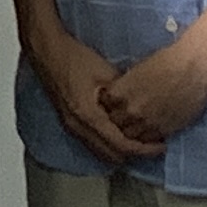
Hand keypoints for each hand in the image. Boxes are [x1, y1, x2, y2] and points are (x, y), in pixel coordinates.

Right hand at [29, 28, 158, 165]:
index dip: (144, 149)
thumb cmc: (73, 57)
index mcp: (88, 116)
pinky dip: (108, 144)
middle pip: (111, 156)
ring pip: (100, 152)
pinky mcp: (69, 123)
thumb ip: (124, 93)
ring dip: (120, 150)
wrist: (46, 50)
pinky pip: (92, 144)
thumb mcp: (106, 72)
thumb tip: (144, 105)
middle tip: (152, 145)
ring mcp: (71, 127)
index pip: (121, 146)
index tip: (160, 146)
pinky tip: (118, 132)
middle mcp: (78, 127)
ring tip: (138, 140)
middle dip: (134, 154)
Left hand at [96, 33, 206, 147]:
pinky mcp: (165, 130)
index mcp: (121, 92)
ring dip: (133, 133)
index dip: (109, 108)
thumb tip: (120, 96)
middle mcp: (131, 109)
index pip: (104, 108)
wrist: (195, 66)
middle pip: (115, 126)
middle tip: (126, 120)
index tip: (114, 106)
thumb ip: (126, 87)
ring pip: (131, 137)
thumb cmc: (168, 60)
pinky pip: (149, 142)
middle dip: (119, 122)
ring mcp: (148, 122)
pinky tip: (152, 132)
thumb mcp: (138, 71)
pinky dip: (148, 139)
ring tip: (139, 128)